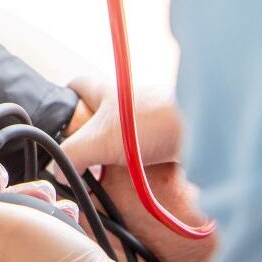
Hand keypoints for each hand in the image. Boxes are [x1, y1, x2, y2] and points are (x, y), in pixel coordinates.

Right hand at [63, 74, 182, 172]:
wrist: (202, 130)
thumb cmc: (152, 123)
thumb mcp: (99, 141)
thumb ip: (72, 156)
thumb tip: (61, 174)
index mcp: (106, 91)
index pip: (77, 86)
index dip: (66, 99)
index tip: (60, 117)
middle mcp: (126, 99)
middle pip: (98, 113)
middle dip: (90, 134)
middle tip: (83, 156)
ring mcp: (146, 116)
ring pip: (121, 132)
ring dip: (115, 150)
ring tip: (109, 170)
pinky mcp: (165, 133)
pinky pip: (142, 146)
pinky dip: (137, 160)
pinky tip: (135, 175)